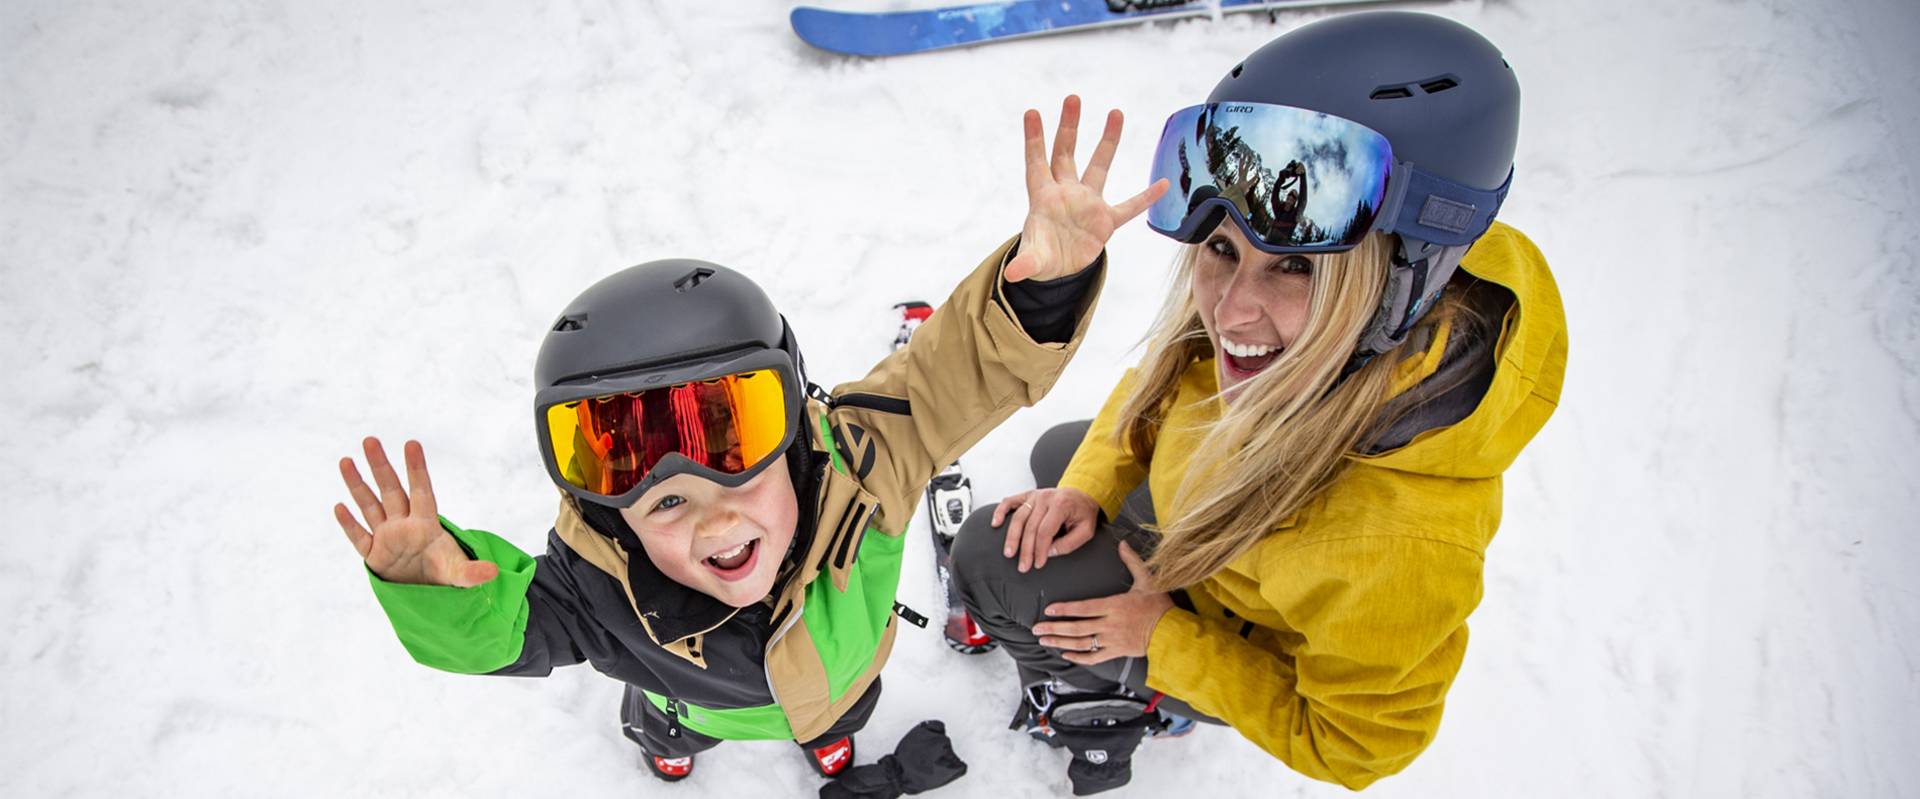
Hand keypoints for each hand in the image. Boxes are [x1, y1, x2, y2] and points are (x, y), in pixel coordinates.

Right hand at [333, 437, 497, 586]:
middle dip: (381, 466)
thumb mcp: (460, 574)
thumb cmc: (445, 573)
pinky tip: (339, 506)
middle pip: (391, 490)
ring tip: (346, 461)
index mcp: (426, 525)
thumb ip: (473, 573)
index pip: (421, 491)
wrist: (427, 592)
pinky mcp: (374, 555)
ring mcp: (387, 537)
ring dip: (357, 485)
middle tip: (371, 440)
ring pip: (369, 506)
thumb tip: (493, 572)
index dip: (416, 469)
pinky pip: (359, 537)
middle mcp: (404, 525)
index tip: (412, 444)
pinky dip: (349, 524)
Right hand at [993, 486, 1100, 572]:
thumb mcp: (1086, 530)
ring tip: (1009, 553)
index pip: (1045, 531)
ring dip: (1012, 537)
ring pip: (1018, 517)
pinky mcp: (1028, 495)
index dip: (1040, 549)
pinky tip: (995, 524)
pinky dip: (1000, 512)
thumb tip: (1049, 553)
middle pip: (1030, 527)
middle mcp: (1045, 498)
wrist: (1082, 493)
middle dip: (1026, 549)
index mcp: (1061, 504)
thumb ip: (1069, 544)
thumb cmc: (1083, 513)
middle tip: (1023, 566)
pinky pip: (1010, 502)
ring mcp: (1035, 495)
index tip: (1039, 563)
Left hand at [1004, 95, 1169, 282]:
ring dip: (1107, 141)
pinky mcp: (1106, 220)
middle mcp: (1066, 193)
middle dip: (1068, 127)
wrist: (1060, 270)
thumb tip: (1013, 274)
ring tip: (1116, 112)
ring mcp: (1088, 203)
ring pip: (1099, 166)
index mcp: (1044, 198)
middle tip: (1073, 98)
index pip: (1037, 163)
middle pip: (1066, 153)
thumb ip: (1026, 263)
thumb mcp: (1033, 260)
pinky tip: (1163, 184)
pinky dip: (1146, 198)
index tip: (1032, 112)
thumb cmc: (1042, 257)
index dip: (1034, 140)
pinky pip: (1130, 207)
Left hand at [1031, 542, 1173, 665]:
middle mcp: (1110, 625)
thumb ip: (1133, 561)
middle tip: (1036, 628)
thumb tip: (1123, 543)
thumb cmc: (1160, 606)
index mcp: (1115, 606)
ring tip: (1044, 640)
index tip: (1049, 609)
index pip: (1084, 608)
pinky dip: (1079, 657)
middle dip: (1054, 628)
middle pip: (1077, 628)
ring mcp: (1112, 641)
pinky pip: (1094, 657)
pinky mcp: (1116, 652)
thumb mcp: (1148, 580)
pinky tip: (1065, 654)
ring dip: (1061, 643)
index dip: (1065, 609)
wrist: (1172, 632)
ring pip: (1081, 644)